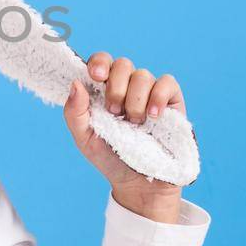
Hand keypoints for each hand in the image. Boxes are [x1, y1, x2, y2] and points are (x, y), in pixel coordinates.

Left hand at [63, 51, 187, 222]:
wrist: (137, 183)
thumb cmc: (110, 158)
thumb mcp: (84, 138)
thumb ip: (74, 111)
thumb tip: (75, 83)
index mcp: (104, 91)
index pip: (101, 62)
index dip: (98, 63)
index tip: (96, 76)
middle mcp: (127, 87)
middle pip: (122, 64)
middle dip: (116, 87)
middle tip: (115, 112)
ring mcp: (149, 93)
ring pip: (142, 74)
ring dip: (135, 99)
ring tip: (134, 123)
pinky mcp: (171, 102)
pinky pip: (167, 82)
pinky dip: (158, 96)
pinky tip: (153, 116)